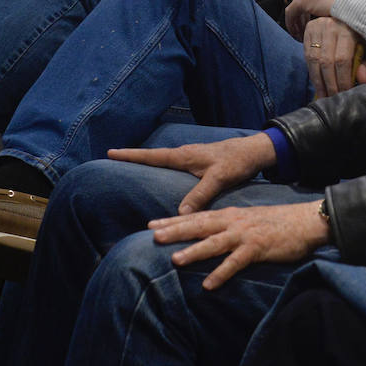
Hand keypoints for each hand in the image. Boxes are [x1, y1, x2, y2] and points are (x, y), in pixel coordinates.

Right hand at [106, 131, 276, 215]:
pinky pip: (173, 166)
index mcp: (185, 156)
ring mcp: (191, 158)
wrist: (254, 152)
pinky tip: (160, 177)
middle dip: (133, 157)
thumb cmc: (237, 162)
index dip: (132, 155)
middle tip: (111, 157)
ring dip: (146, 162)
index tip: (111, 152)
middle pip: (153, 156)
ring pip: (163, 161)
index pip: (152, 156)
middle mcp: (185, 154)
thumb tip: (179, 213)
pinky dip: (161, 168)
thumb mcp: (219, 179)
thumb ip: (200, 194)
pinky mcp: (198, 164)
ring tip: (128, 168)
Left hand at [146, 200, 329, 289]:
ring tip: (175, 260)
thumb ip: (228, 226)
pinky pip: (236, 263)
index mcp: (230, 215)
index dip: (173, 220)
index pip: (197, 216)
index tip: (151, 224)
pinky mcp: (257, 248)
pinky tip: (209, 285)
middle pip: (199, 226)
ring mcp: (245, 235)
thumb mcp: (248, 220)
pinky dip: (222, 273)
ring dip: (194, 251)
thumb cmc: (277, 223)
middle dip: (175, 230)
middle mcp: (233, 222)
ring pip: (214, 243)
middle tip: (153, 235)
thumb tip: (209, 235)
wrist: (305, 221)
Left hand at [284, 0, 354, 35]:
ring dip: (298, 20)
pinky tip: (297, 35)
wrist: (360, 3)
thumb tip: (342, 7)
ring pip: (296, 5)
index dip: (312, 6)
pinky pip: (291, 13)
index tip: (314, 18)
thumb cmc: (361, 2)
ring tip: (302, 34)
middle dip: (303, 13)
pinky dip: (292, 25)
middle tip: (306, 28)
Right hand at [301, 18, 365, 96]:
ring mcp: (317, 27)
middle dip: (329, 84)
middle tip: (333, 98)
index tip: (345, 93)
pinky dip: (312, 72)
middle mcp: (330, 26)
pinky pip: (307, 55)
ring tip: (323, 95)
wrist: (345, 16)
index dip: (342, 79)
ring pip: (314, 60)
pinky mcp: (308, 30)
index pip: (342, 60)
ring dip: (318, 81)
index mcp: (348, 30)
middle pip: (326, 62)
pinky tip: (318, 83)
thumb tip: (362, 80)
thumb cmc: (360, 35)